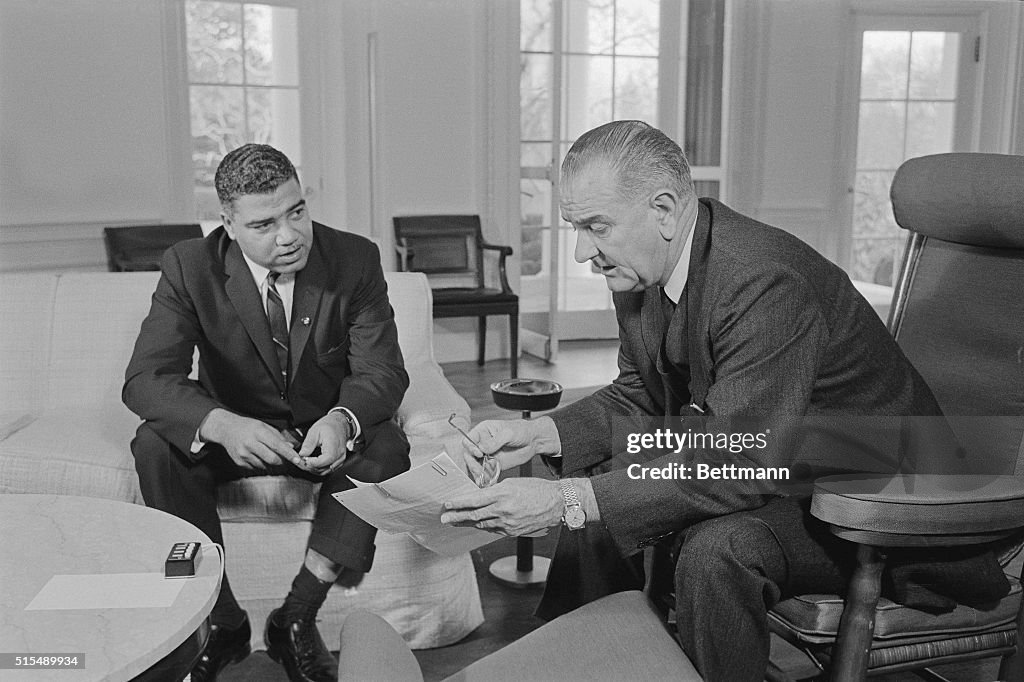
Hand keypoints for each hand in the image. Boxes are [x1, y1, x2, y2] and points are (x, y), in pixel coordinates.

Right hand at [199, 408, 296, 469]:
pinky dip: (262, 464)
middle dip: (282, 461)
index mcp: (258, 432)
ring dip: (271, 463)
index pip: (277, 445)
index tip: (298, 460)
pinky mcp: (240, 462)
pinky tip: (258, 456)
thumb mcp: (263, 426)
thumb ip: (278, 437)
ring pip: (265, 466)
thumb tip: (291, 448)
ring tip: (269, 454)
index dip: (289, 454)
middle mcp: (250, 444)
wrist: (225, 429)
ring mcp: (244, 454)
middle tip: (286, 459)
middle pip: (272, 459)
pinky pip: (256, 468)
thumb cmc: (247, 426)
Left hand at [296, 411, 349, 475]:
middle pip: (323, 468)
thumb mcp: (315, 431)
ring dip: (314, 469)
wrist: (339, 424)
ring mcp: (340, 459)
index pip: (323, 461)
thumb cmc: (329, 426)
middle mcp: (339, 455)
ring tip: (306, 462)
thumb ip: (308, 444)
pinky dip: (319, 468)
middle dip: (310, 467)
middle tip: (301, 461)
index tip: (303, 460)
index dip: (311, 463)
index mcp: (333, 447)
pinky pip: (328, 469)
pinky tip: (313, 463)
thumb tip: (302, 455)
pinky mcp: (339, 461)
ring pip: (325, 471)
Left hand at [440, 478, 562, 536]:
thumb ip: (495, 490)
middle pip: (474, 515)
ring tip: (455, 522)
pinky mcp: (513, 532)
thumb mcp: (512, 483)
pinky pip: (493, 530)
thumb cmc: (536, 489)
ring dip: (467, 523)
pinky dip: (482, 526)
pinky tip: (475, 525)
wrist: (556, 503)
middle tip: (444, 518)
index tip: (448, 504)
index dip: (459, 503)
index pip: (474, 500)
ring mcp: (508, 523)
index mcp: (502, 494)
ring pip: (482, 524)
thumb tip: (479, 497)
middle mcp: (503, 510)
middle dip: (456, 517)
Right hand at [462, 417, 560, 473]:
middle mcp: (482, 443)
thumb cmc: (521, 430)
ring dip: (478, 473)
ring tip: (483, 479)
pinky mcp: (493, 465)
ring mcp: (487, 455)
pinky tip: (487, 483)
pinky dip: (485, 479)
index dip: (470, 448)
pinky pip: (486, 473)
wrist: (534, 441)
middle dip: (473, 464)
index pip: (468, 440)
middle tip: (480, 471)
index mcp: (482, 431)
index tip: (479, 453)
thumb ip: (494, 441)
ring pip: (475, 466)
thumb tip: (482, 448)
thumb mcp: (508, 433)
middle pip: (469, 455)